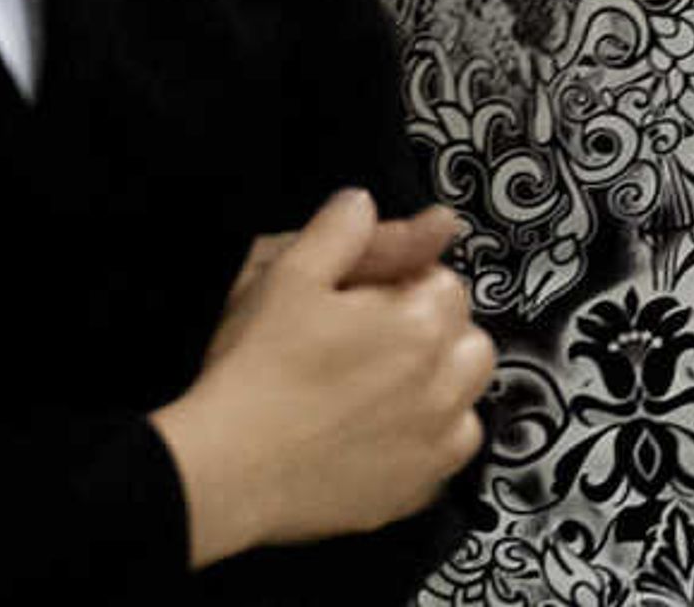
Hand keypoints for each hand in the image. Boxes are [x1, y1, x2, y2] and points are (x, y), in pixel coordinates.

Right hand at [154, 187, 497, 564]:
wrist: (225, 470)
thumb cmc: (254, 368)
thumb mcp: (287, 276)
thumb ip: (340, 230)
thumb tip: (368, 201)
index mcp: (422, 322)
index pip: (446, 283)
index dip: (405, 285)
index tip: (363, 302)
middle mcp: (445, 384)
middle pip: (469, 340)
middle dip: (433, 333)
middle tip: (369, 343)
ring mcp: (436, 444)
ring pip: (467, 398)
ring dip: (440, 385)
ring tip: (379, 389)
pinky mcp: (416, 492)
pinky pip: (446, 455)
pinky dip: (427, 441)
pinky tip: (379, 435)